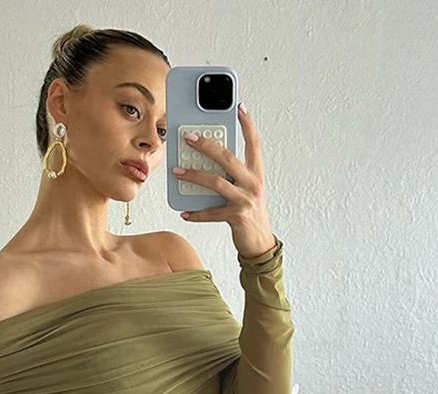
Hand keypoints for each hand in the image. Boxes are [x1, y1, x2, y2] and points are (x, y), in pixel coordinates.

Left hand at [174, 103, 275, 257]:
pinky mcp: (237, 217)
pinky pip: (212, 212)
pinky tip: (185, 211)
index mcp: (256, 173)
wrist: (260, 242)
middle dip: (206, 145)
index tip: (239, 107)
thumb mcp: (245, 189)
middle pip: (228, 157)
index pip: (254, 143)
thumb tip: (205, 162)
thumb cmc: (250, 212)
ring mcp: (245, 200)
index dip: (247, 124)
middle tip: (188, 137)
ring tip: (177, 171)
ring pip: (216, 182)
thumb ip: (232, 175)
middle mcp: (252, 183)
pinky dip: (196, 213)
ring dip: (194, 175)